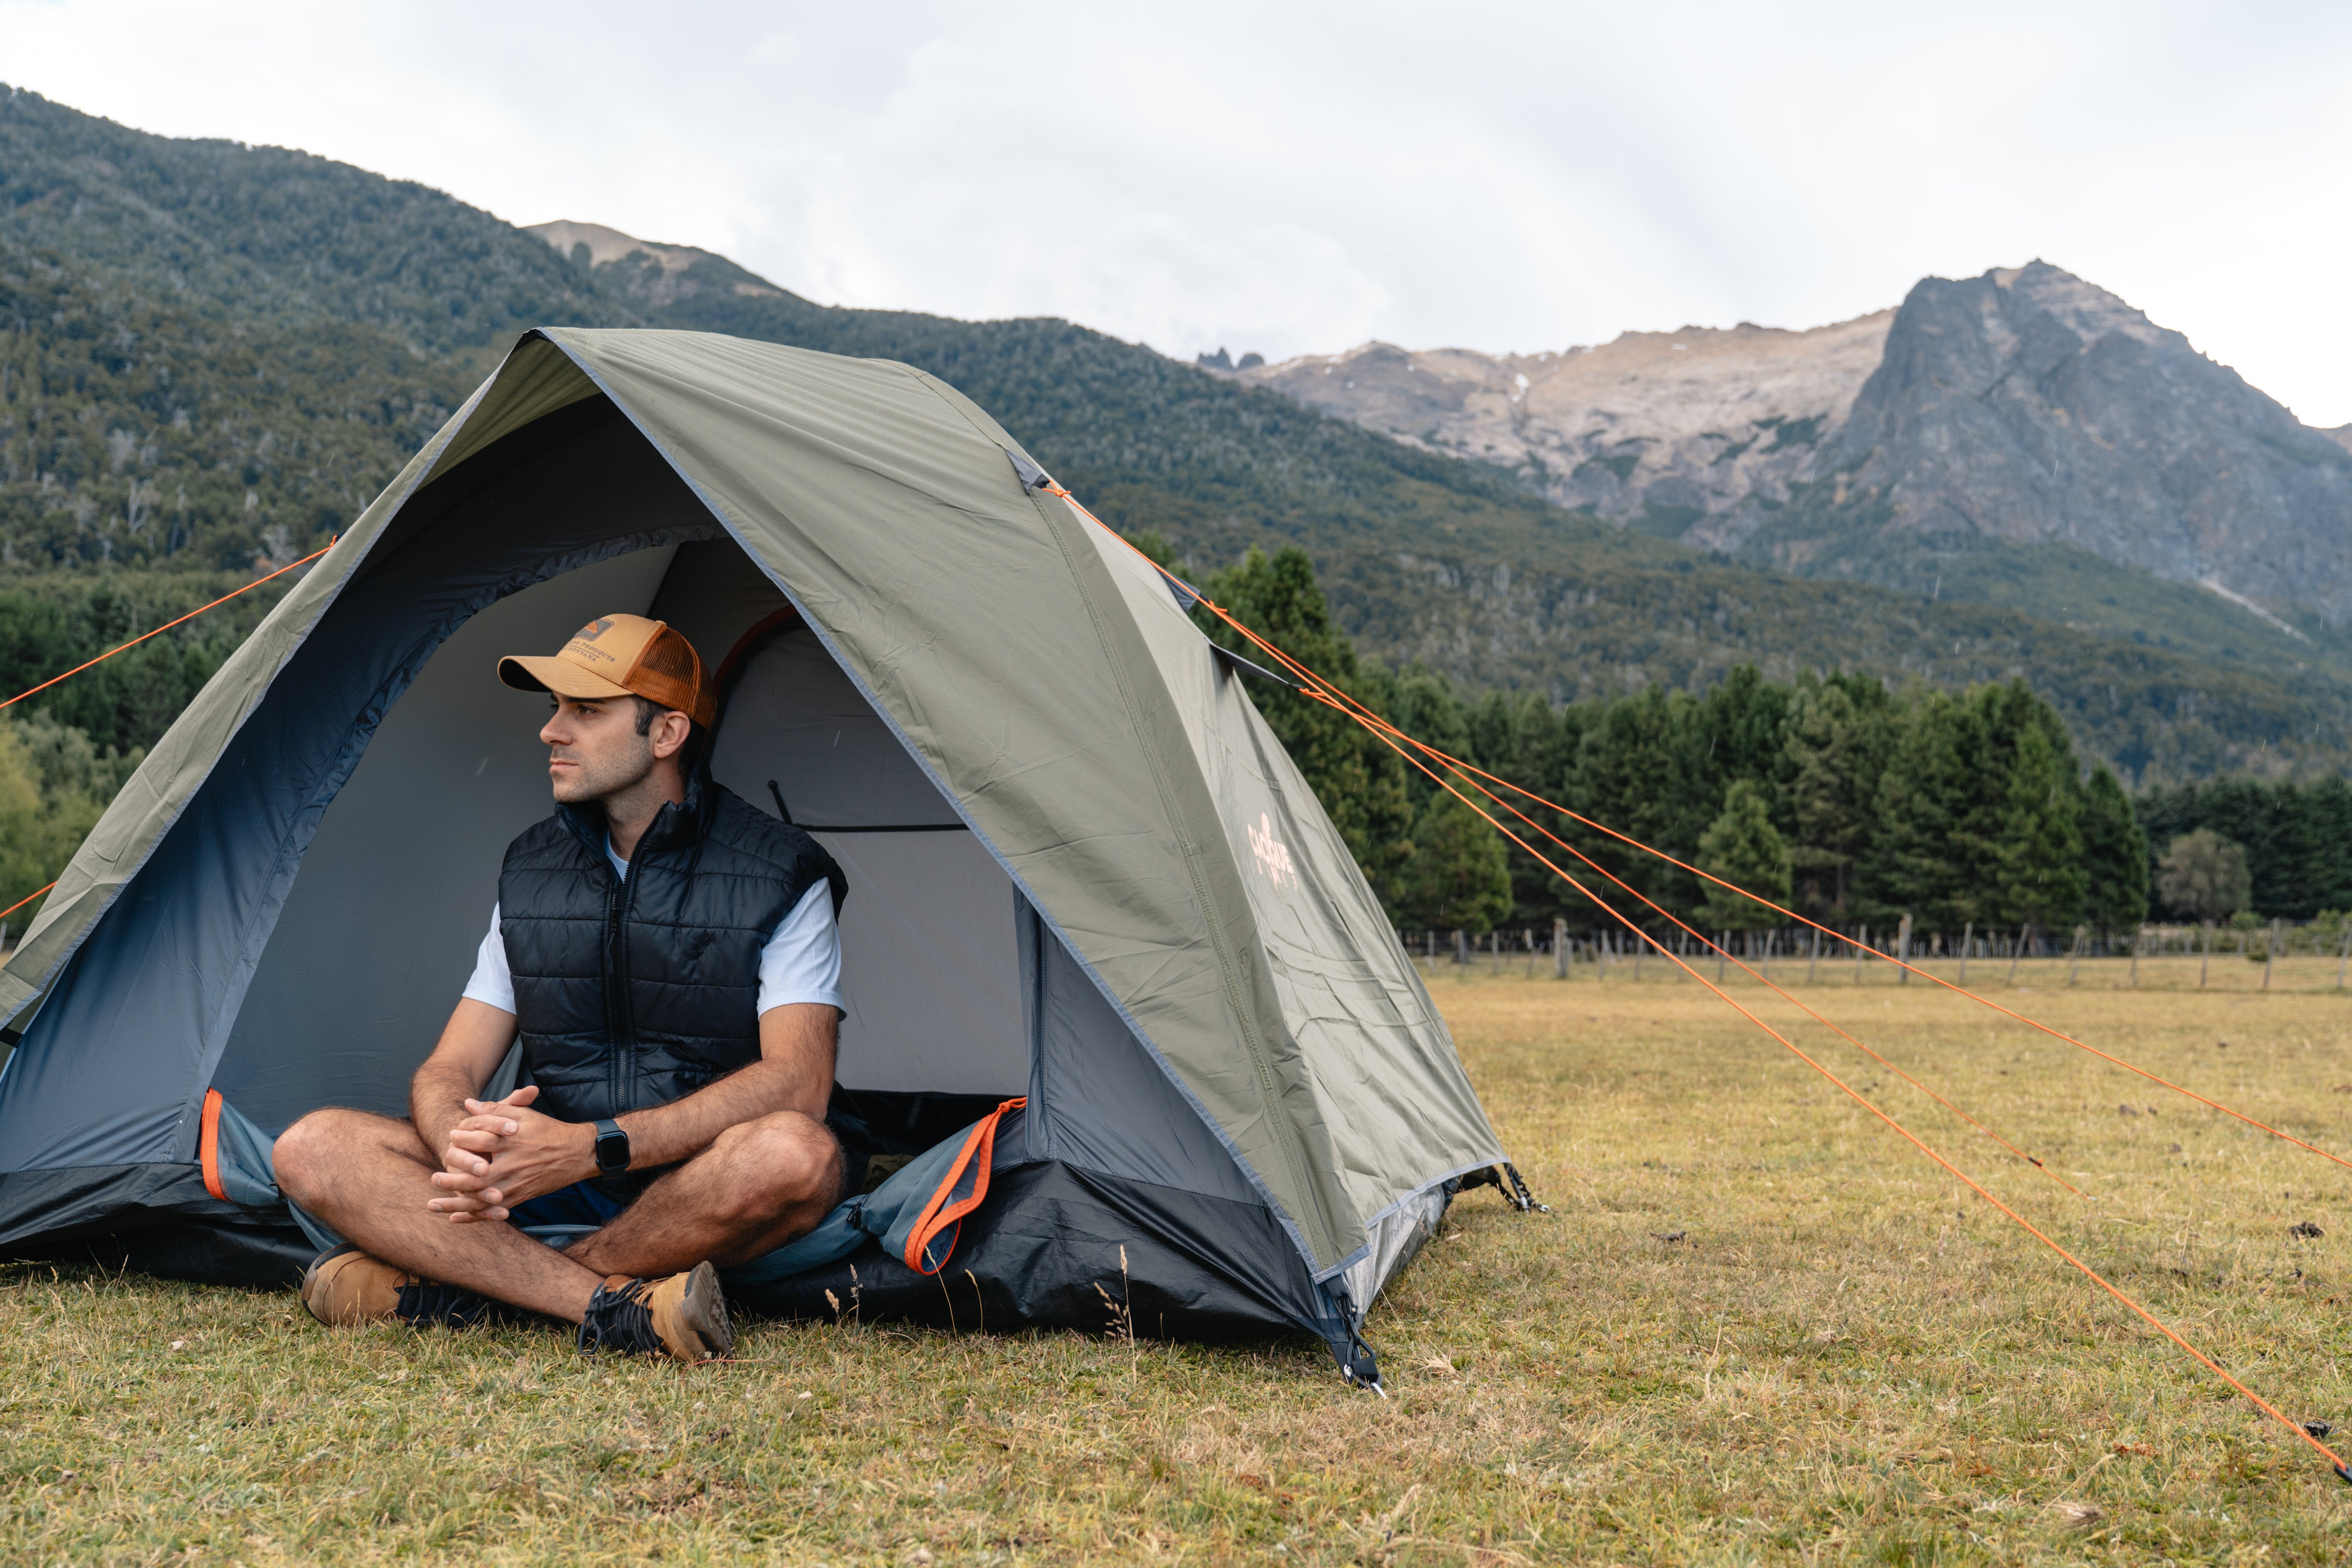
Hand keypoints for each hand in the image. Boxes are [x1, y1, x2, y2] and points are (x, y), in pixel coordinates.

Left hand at [427, 1085, 591, 1221]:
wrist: (577, 1153)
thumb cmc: (548, 1131)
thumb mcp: (524, 1115)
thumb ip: (495, 1109)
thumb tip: (468, 1104)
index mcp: (512, 1143)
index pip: (480, 1141)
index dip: (462, 1139)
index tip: (450, 1137)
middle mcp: (512, 1166)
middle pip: (475, 1178)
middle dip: (451, 1180)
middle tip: (433, 1179)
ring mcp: (516, 1185)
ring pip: (481, 1199)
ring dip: (455, 1204)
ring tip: (433, 1204)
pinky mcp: (520, 1197)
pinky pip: (493, 1211)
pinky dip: (474, 1217)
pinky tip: (456, 1219)